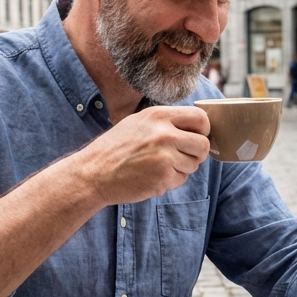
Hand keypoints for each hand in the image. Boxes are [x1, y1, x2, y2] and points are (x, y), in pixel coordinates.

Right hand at [72, 106, 210, 205]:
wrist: (93, 173)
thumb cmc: (115, 148)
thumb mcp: (139, 123)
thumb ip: (166, 122)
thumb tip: (197, 126)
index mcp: (158, 116)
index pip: (200, 117)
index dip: (203, 130)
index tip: (196, 137)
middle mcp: (164, 133)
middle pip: (203, 144)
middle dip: (197, 154)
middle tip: (182, 157)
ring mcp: (164, 156)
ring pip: (193, 164)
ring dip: (182, 168)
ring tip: (158, 166)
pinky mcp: (163, 177)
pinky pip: (181, 179)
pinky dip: (170, 181)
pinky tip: (152, 176)